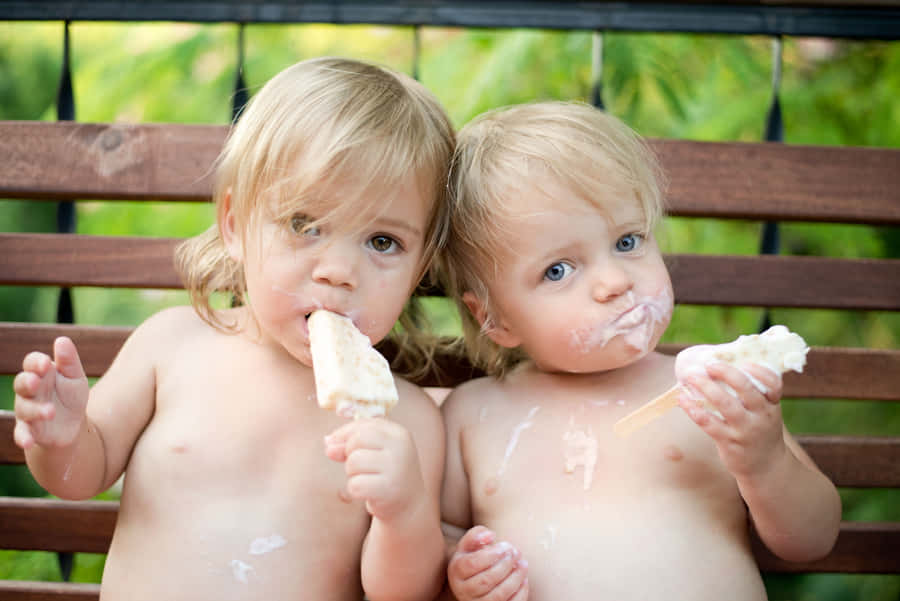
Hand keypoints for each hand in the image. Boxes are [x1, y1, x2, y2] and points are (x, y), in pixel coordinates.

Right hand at [13, 336, 89, 449]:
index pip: (31, 363)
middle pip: (21, 383)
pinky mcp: (30, 430)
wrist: (72, 425)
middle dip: (27, 381)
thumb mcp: (75, 377)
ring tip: (50, 411)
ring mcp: (27, 410)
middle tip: (36, 381)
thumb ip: (68, 361)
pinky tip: (27, 441)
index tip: (46, 363)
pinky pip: (21, 433)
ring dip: (35, 410)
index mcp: (41, 374)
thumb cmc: (71, 396)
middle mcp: (30, 391)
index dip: (36, 362)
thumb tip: (62, 340)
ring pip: (24, 408)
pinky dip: (22, 437)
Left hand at [324, 418, 425, 521]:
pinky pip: (354, 484)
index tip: (340, 446)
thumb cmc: (386, 472)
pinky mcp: (388, 489)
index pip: (363, 425)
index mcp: (398, 433)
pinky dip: (354, 490)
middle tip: (360, 467)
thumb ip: (349, 443)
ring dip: (352, 473)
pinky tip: (367, 493)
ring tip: (366, 479)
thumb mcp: (372, 452)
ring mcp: (396, 468)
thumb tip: (327, 442)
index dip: (345, 434)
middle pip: (356, 440)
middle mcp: (400, 447)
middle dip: (349, 453)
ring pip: (353, 462)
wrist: (409, 504)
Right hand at [448, 526, 528, 600]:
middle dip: (505, 565)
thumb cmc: (472, 559)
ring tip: (523, 564)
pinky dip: (519, 593)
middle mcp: (463, 590)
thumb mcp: (469, 545)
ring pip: (498, 595)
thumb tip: (490, 536)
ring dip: (515, 579)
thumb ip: (476, 535)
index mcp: (456, 571)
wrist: (470, 582)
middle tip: (516, 553)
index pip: (472, 564)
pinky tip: (524, 580)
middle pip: (485, 581)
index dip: (491, 555)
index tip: (506, 546)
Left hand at [678, 361, 786, 477]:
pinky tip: (682, 399)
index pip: (773, 383)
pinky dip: (693, 409)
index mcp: (771, 405)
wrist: (766, 467)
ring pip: (726, 405)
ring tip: (690, 376)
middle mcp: (761, 416)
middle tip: (709, 364)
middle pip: (747, 389)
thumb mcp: (765, 412)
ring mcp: (745, 430)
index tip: (743, 362)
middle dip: (726, 373)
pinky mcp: (729, 442)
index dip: (759, 371)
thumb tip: (721, 365)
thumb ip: (752, 393)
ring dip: (706, 387)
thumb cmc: (760, 431)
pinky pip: (708, 423)